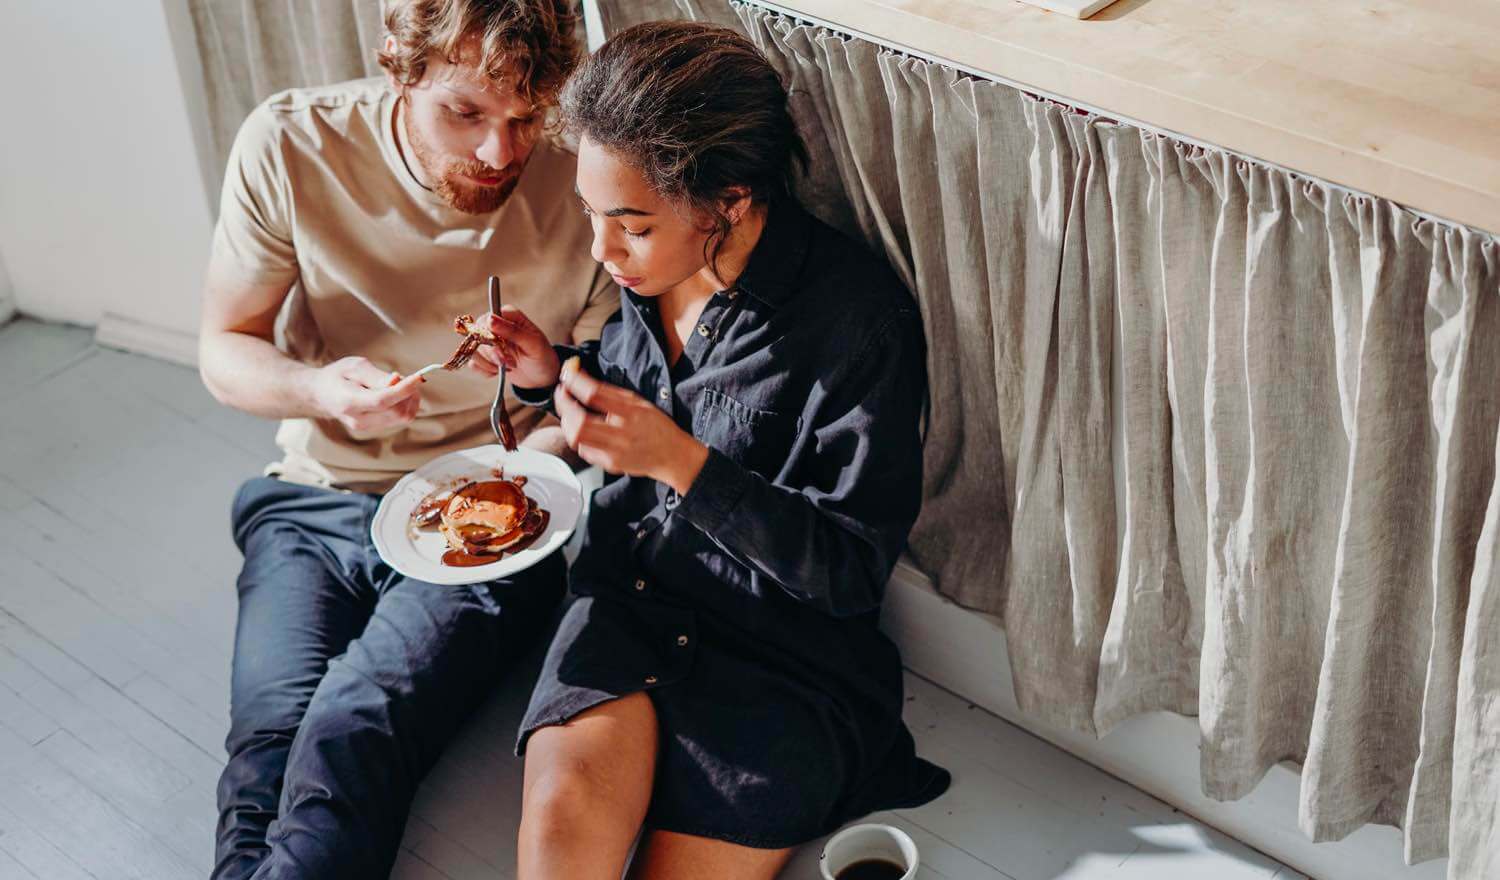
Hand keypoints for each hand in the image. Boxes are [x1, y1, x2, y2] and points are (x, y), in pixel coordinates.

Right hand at [307, 356, 423, 435]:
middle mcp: (358, 420)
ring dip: (409, 400)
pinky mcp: (375, 428)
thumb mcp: (354, 366)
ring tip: (398, 384)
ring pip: (402, 418)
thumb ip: (376, 376)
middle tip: (404, 377)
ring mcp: (367, 427)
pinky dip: (405, 405)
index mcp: (349, 402)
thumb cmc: (337, 376)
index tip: (418, 377)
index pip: (382, 400)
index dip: (404, 389)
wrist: (321, 394)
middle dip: (409, 393)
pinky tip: (397, 394)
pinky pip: (399, 419)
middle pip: (397, 412)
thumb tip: (396, 382)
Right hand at [469, 305, 559, 388]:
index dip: (490, 336)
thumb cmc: (542, 356)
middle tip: (509, 362)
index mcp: (508, 315)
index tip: (503, 350)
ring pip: (473, 349)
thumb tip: (490, 319)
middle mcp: (496, 325)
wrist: (541, 377)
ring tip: (507, 367)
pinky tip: (498, 372)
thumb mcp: (532, 344)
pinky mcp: (484, 356)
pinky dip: (485, 371)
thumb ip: (512, 331)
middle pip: (477, 335)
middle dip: (491, 353)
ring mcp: (488, 341)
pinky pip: (473, 363)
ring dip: (489, 363)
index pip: (486, 319)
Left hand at [553, 359, 708, 493]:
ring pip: (576, 438)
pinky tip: (582, 429)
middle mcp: (621, 434)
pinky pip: (583, 450)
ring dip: (567, 422)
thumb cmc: (656, 426)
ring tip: (569, 411)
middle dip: (564, 405)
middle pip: (579, 421)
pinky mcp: (609, 464)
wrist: (672, 456)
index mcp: (630, 413)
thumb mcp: (639, 402)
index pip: (594, 395)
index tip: (567, 375)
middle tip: (562, 395)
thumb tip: (583, 379)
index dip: (575, 383)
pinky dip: (577, 437)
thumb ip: (611, 393)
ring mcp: (614, 452)